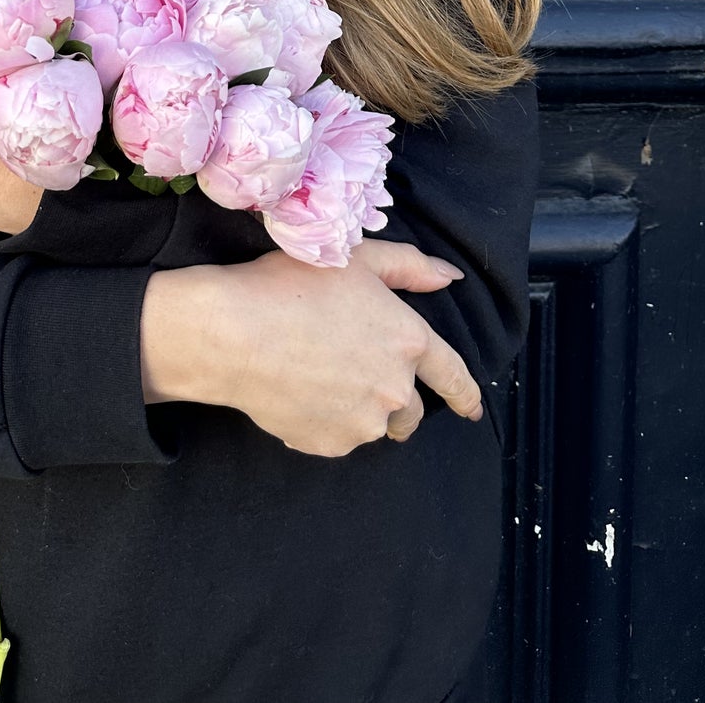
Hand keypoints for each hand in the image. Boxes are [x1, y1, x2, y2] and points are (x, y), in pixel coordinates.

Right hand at [139, 240, 481, 456]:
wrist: (233, 333)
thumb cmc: (290, 285)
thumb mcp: (355, 259)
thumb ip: (409, 267)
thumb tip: (450, 278)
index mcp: (408, 340)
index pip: (453, 375)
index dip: (465, 393)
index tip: (471, 408)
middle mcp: (395, 388)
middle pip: (411, 410)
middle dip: (395, 398)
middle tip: (357, 375)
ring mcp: (364, 422)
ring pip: (373, 423)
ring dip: (359, 408)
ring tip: (317, 376)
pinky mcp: (330, 445)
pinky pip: (336, 437)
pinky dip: (325, 421)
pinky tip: (296, 392)